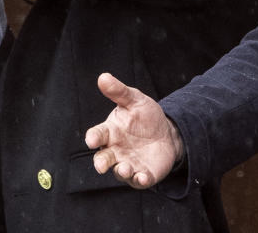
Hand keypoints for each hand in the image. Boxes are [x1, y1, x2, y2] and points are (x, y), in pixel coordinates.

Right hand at [85, 73, 182, 188]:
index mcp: (110, 131)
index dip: (93, 137)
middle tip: (101, 165)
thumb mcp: (135, 100)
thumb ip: (119, 91)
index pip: (97, 134)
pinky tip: (143, 176)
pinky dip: (140, 180)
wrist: (166, 132)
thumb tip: (103, 77)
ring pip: (120, 171)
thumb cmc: (144, 117)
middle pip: (103, 158)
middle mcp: (115, 150)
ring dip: (122, 170)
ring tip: (126, 168)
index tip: (90, 140)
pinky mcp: (142, 174)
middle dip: (101, 163)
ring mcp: (128, 163)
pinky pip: (139, 180)